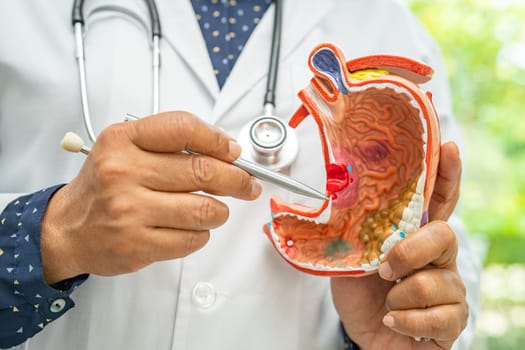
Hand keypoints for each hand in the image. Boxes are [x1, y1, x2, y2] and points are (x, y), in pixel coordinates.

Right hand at [41, 111, 261, 283]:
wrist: (67, 228)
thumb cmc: (102, 186)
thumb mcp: (124, 147)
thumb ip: (170, 142)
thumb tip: (225, 149)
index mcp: (122, 141)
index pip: (183, 128)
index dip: (218, 139)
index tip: (233, 152)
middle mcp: (123, 173)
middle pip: (203, 171)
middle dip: (236, 179)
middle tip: (245, 184)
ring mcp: (129, 211)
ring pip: (205, 209)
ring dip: (220, 210)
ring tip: (214, 209)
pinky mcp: (137, 244)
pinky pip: (192, 239)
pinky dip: (202, 233)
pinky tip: (191, 227)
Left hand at [331, 142, 467, 348]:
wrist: (366, 336)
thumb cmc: (361, 297)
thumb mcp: (346, 263)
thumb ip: (346, 238)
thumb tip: (316, 214)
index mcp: (413, 236)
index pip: (437, 201)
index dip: (445, 175)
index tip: (448, 147)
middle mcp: (437, 257)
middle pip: (442, 235)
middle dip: (408, 252)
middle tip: (383, 269)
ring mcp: (448, 287)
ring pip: (433, 282)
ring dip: (398, 297)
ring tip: (387, 302)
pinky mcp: (453, 318)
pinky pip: (439, 316)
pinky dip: (406, 321)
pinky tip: (394, 320)